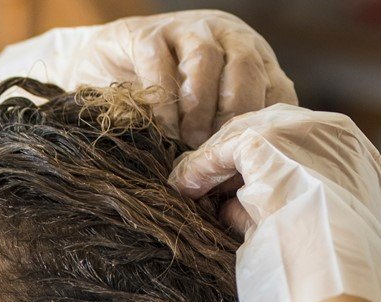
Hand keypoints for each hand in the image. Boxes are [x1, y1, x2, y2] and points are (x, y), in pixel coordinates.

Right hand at [0, 9, 297, 145]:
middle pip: (247, 71)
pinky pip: (160, 65)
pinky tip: (161, 130)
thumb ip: (224, 137)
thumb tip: (235, 191)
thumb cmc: (162, 102)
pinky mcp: (147, 34)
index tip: (246, 167)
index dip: (263, 129)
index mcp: (253, 59)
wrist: (105, 65)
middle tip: (218, 155)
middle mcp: (228, 37)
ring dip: (200, 109)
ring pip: (207, 62)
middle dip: (234, 117)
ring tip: (188, 144)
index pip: (275, 89)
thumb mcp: (203, 116)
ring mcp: (188, 30)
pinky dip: (164, 102)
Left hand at [165, 104, 380, 301]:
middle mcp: (330, 130)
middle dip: (234, 156)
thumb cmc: (323, 259)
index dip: (261, 161)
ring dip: (213, 163)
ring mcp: (300, 130)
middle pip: (268, 128)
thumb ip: (276, 203)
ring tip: (189, 187)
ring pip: (243, 135)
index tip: (237, 184)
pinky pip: (224, 149)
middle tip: (205, 183)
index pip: (295, 140)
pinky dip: (202, 167)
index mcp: (350, 149)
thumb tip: (231, 204)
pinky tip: (185, 185)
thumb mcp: (307, 223)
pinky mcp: (267, 141)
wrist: (330, 266)